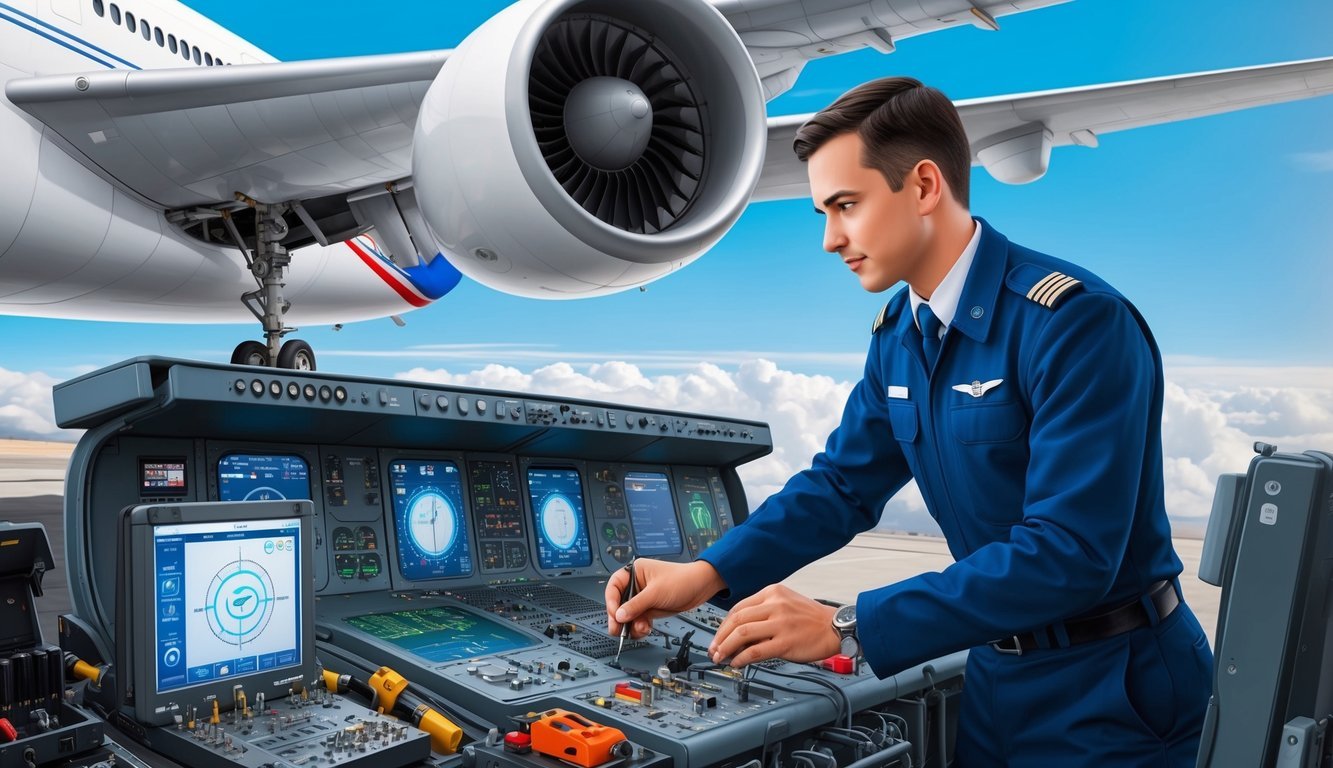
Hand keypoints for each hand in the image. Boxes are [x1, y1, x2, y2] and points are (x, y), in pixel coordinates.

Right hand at [606, 559, 725, 638]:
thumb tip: (619, 615)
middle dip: (619, 618)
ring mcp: (643, 598)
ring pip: (628, 616)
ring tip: (640, 629)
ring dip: (631, 625)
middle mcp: (636, 585)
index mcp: (634, 572)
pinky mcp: (649, 609)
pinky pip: (638, 621)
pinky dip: (640, 627)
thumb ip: (636, 605)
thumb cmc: (682, 580)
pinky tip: (646, 629)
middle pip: (618, 604)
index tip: (614, 614)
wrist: (701, 587)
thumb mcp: (656, 592)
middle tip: (618, 630)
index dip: (611, 601)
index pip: (614, 587)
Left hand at [708, 585, 839, 666]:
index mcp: (772, 592)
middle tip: (714, 650)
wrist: (835, 628)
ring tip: (721, 658)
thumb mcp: (785, 604)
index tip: (718, 637)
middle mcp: (775, 605)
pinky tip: (737, 663)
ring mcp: (780, 623)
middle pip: (736, 620)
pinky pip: (756, 651)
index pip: (738, 608)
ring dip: (726, 648)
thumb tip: (738, 635)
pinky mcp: (785, 642)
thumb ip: (763, 613)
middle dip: (720, 637)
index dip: (723, 625)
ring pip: (742, 634)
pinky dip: (742, 658)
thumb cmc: (811, 618)